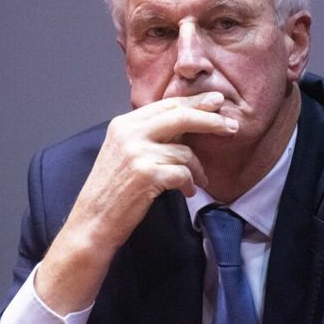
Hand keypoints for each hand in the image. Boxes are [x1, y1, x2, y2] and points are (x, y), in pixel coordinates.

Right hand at [35, 91, 237, 313]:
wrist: (93, 221)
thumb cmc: (112, 189)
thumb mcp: (124, 151)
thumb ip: (149, 134)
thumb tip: (187, 122)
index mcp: (124, 123)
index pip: (166, 105)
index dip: (194, 103)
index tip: (216, 102)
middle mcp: (129, 133)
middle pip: (180, 116)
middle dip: (210, 120)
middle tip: (230, 126)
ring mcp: (138, 153)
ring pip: (185, 151)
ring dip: (197, 168)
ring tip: (198, 179)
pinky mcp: (147, 174)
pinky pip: (183, 173)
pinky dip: (190, 183)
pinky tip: (188, 190)